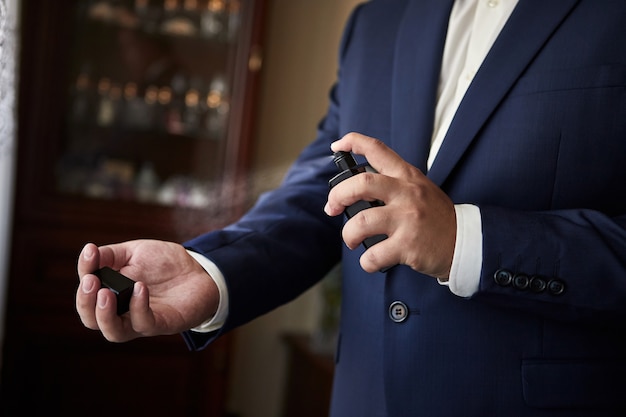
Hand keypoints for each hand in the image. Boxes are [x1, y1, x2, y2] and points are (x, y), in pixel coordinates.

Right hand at [76, 239, 217, 341]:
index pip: (87, 291)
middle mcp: (122, 311)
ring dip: (104, 314)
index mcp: (111, 293)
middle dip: (85, 302)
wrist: (200, 270)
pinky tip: (139, 288)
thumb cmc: (165, 264)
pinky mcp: (162, 324)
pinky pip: (144, 323)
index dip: (84, 272)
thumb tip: (89, 252)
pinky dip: (138, 307)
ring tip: (105, 293)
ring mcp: (141, 320)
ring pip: (113, 332)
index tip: (90, 251)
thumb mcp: (135, 252)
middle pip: (91, 320)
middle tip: (90, 281)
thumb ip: (111, 254)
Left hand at [324, 132, 455, 277]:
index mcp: (408, 177)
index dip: (353, 142)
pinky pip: (373, 255)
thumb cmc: (436, 218)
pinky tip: (371, 260)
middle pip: (361, 184)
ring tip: (351, 240)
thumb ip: (394, 185)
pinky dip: (366, 261)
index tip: (336, 146)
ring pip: (361, 223)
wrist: (465, 242)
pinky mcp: (408, 246)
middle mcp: (407, 194)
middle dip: (338, 195)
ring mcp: (408, 220)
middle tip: (332, 206)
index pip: (378, 150)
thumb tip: (355, 191)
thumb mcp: (420, 190)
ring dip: (348, 234)